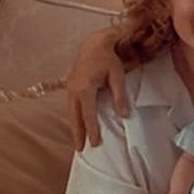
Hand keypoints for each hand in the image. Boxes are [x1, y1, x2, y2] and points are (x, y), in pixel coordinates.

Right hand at [66, 28, 127, 150]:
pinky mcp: (70, 85)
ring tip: (77, 140)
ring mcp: (69, 88)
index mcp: (85, 88)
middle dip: (78, 133)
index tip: (95, 143)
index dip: (92, 130)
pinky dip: (73, 117)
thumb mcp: (117, 75)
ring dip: (74, 126)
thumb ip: (120, 95)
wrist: (94, 43)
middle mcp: (74, 90)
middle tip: (80, 149)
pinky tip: (77, 123)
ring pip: (70, 112)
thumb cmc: (107, 58)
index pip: (89, 114)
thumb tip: (124, 115)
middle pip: (75, 117)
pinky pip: (70, 106)